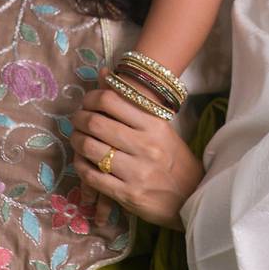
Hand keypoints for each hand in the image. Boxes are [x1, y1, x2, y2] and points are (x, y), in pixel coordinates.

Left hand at [70, 88, 201, 229]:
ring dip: (77, 141)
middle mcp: (146, 145)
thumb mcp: (160, 128)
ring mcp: (137, 171)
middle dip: (79, 119)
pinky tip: (82, 161)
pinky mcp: (128, 194)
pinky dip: (81, 166)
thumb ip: (132, 104)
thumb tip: (104, 73)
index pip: (112, 100)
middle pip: (96, 124)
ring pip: (90, 149)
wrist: (192, 195)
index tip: (87, 101)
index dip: (91, 98)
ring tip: (77, 138)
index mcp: (155, 125)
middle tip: (77, 119)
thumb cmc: (174, 158)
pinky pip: (92, 177)